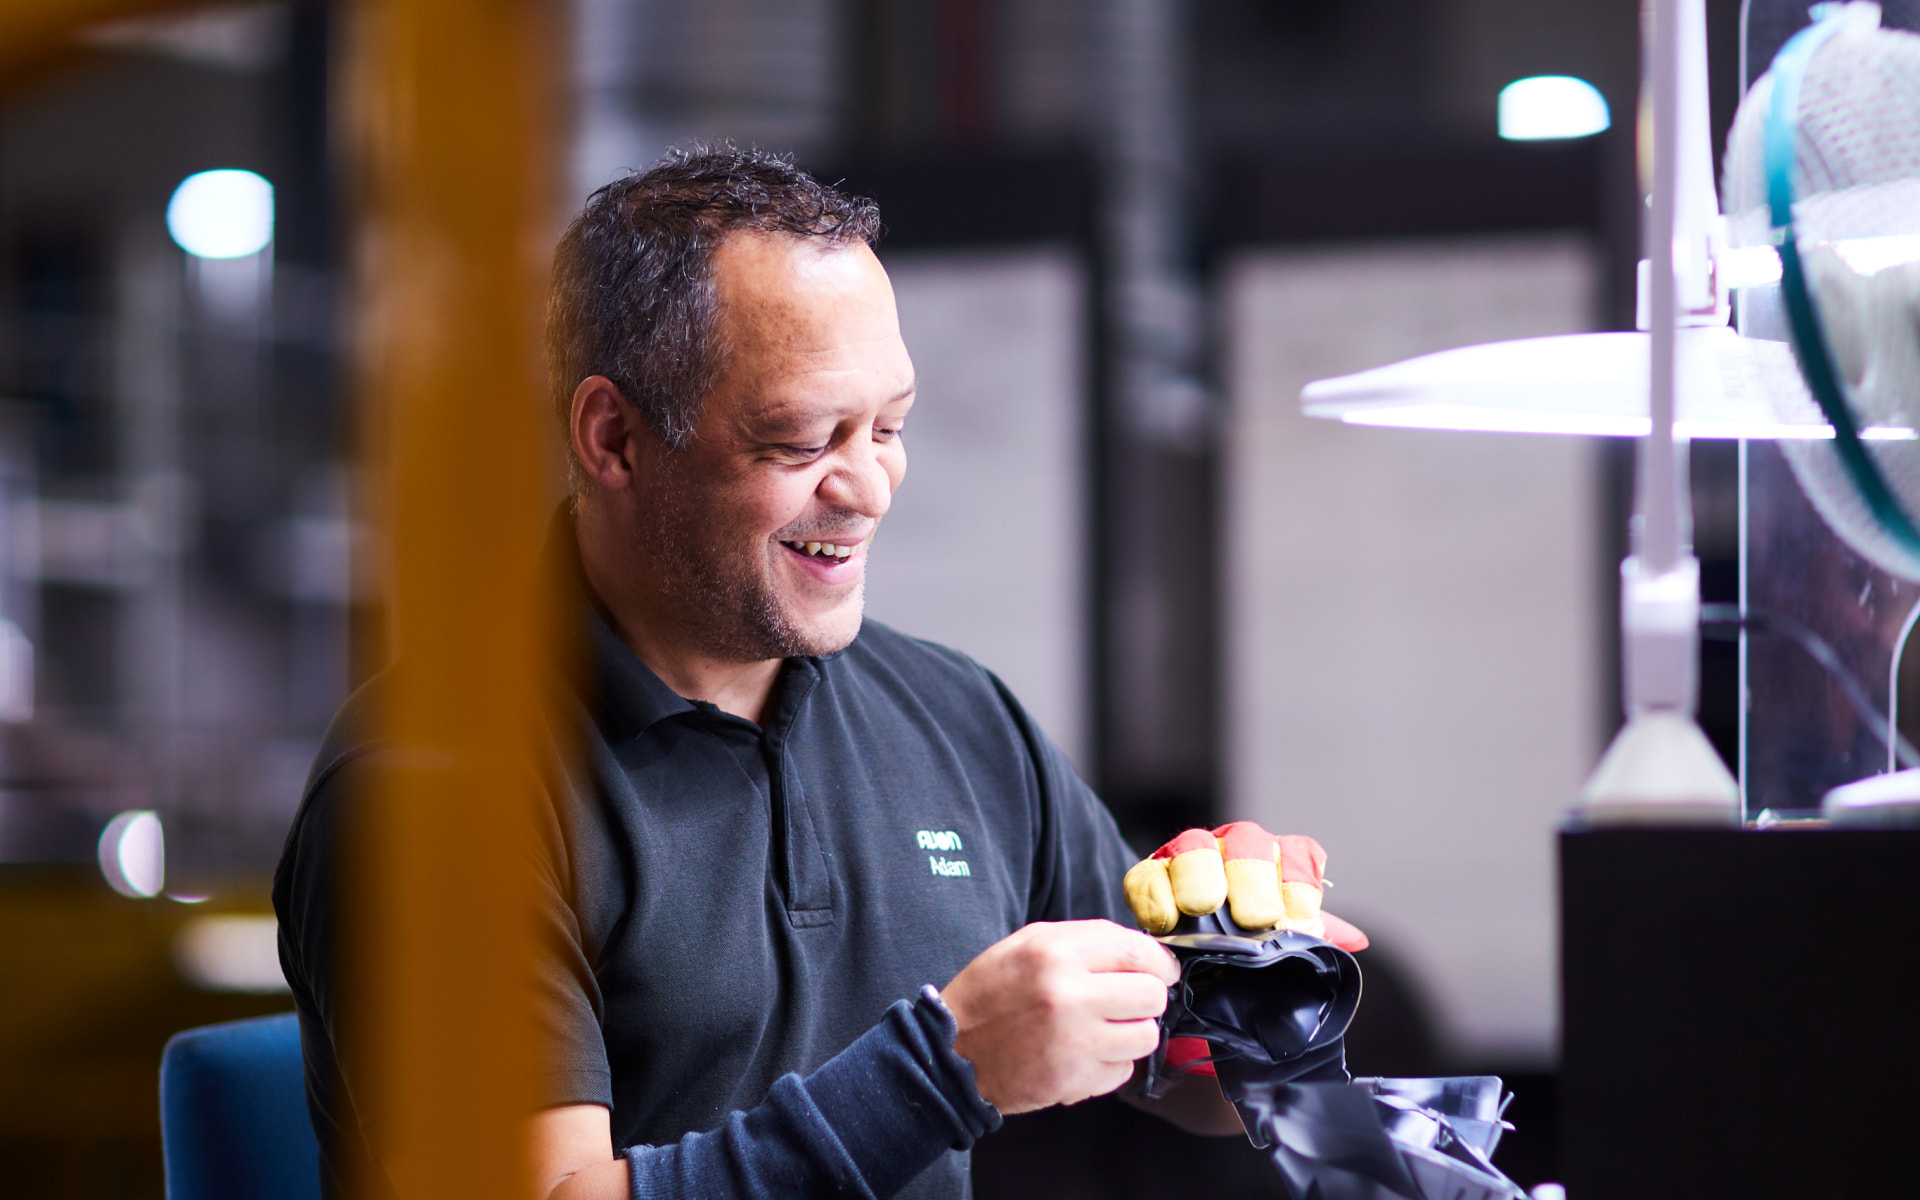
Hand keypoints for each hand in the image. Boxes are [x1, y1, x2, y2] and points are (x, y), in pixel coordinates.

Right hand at [940, 920, 1178, 1114]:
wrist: (950, 1053)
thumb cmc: (990, 994)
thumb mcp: (1027, 944)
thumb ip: (1085, 940)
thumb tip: (1142, 951)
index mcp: (1055, 953)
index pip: (1138, 952)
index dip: (1160, 962)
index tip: (1162, 970)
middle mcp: (1067, 995)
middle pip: (1152, 995)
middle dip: (1147, 998)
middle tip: (1127, 1001)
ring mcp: (1073, 1042)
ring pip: (1146, 1036)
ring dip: (1131, 1033)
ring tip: (1103, 1029)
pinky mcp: (1074, 1080)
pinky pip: (1123, 1071)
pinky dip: (1110, 1064)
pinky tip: (1082, 1054)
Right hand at [1121, 821, 1367, 950]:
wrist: (1188, 959)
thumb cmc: (1244, 944)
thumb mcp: (1283, 941)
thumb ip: (1315, 935)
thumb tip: (1356, 940)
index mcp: (1278, 861)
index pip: (1299, 854)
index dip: (1299, 884)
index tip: (1295, 921)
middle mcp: (1236, 849)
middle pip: (1249, 842)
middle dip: (1253, 877)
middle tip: (1254, 916)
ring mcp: (1189, 856)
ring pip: (1196, 846)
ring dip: (1201, 876)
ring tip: (1204, 907)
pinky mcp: (1149, 874)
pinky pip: (1148, 874)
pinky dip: (1156, 896)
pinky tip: (1165, 921)